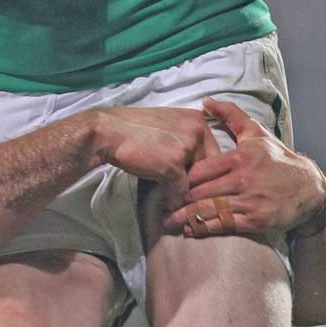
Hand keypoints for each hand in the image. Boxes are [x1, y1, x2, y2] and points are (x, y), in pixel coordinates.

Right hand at [98, 106, 218, 211]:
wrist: (109, 131)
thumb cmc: (136, 131)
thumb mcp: (169, 128)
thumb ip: (187, 143)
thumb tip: (200, 173)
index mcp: (197, 120)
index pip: (216, 154)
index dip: (206, 174)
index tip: (196, 186)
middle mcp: (198, 130)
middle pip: (211, 170)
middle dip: (199, 188)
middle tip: (190, 202)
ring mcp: (187, 147)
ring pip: (197, 183)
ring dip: (186, 197)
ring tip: (177, 206)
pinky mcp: (174, 164)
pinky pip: (180, 192)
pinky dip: (172, 201)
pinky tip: (164, 204)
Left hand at [162, 98, 325, 236]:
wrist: (308, 187)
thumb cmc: (277, 158)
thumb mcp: (255, 132)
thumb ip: (230, 115)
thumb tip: (206, 101)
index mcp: (239, 157)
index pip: (201, 169)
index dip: (181, 176)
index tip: (167, 179)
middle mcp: (243, 180)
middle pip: (201, 191)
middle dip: (179, 198)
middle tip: (160, 203)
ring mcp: (250, 202)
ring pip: (210, 210)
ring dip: (186, 216)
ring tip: (168, 220)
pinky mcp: (256, 220)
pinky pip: (225, 226)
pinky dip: (205, 229)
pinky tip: (190, 229)